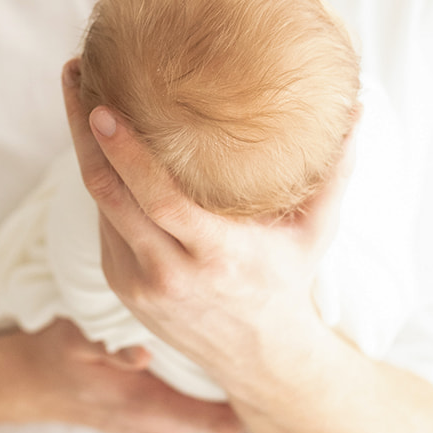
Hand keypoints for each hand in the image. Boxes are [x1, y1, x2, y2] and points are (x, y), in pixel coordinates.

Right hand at [20, 316, 241, 432]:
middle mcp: (163, 426)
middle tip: (259, 332)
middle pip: (228, 411)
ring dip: (225, 376)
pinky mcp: (159, 416)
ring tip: (238, 334)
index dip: (249, 387)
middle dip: (244, 375)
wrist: (30, 385)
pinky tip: (207, 346)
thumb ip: (105, 345)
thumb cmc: (56, 358)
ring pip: (215, 406)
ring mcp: (162, 424)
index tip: (264, 354)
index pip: (223, 420)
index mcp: (150, 410)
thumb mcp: (73, 341)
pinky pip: (197, 402)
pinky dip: (206, 379)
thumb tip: (140, 355)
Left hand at [61, 60, 351, 411]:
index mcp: (216, 254)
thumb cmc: (289, 284)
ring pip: (98, 205)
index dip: (125, 153)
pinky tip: (97, 142)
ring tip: (79, 91)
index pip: (157, 199)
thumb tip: (358, 108)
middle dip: (83, 130)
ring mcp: (138, 283)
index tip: (102, 108)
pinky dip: (99, 179)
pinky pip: (104, 222)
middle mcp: (169, 272)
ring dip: (83, 148)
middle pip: (109, 193)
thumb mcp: (317, 232)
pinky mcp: (121, 285)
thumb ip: (334, 172)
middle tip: (75, 72)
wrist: (260, 360)